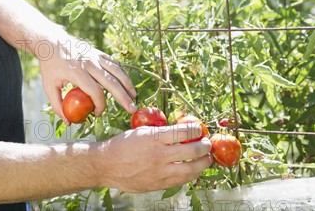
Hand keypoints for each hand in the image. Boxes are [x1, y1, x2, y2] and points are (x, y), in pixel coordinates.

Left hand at [38, 36, 136, 123]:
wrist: (51, 41)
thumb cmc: (49, 66)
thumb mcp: (48, 86)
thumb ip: (57, 105)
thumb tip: (68, 122)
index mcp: (77, 73)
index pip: (95, 92)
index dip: (100, 106)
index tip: (97, 114)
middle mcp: (89, 63)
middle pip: (112, 82)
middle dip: (123, 97)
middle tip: (132, 109)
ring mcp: (95, 56)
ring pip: (116, 71)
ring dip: (127, 84)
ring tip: (134, 96)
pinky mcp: (97, 52)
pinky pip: (113, 62)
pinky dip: (121, 72)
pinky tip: (125, 82)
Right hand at [96, 123, 212, 191]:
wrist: (106, 165)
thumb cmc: (123, 145)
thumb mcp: (140, 131)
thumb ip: (160, 132)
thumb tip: (182, 130)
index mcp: (153, 138)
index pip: (183, 132)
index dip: (196, 130)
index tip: (200, 129)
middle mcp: (158, 155)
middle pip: (191, 151)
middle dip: (205, 147)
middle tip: (208, 143)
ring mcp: (159, 172)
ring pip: (190, 169)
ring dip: (203, 163)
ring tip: (207, 158)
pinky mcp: (158, 184)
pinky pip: (180, 180)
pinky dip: (190, 174)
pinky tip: (193, 169)